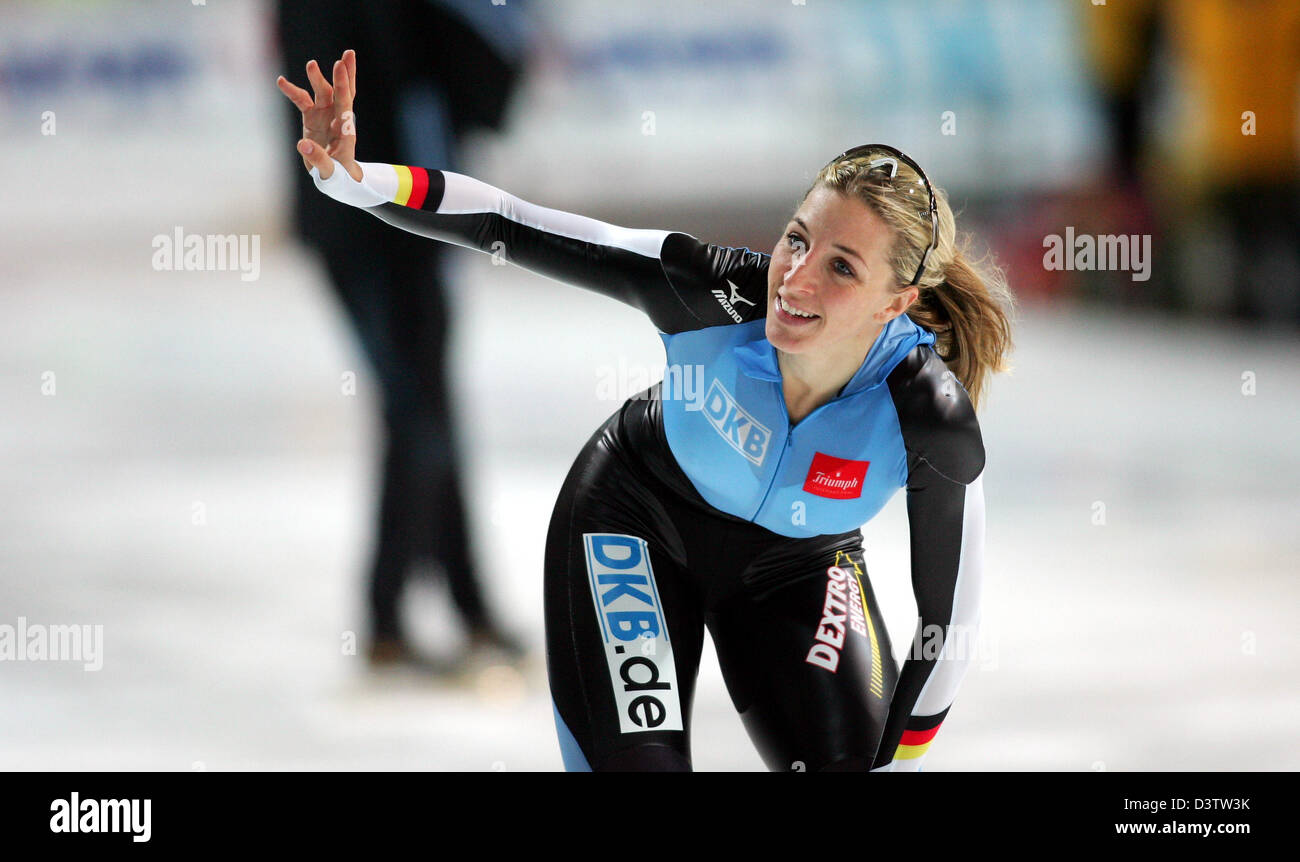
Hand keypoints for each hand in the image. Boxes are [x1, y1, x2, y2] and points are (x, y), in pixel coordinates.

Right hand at [275, 49, 359, 180]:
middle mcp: (337, 118)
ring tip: (311, 64)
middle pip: (342, 91)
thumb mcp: (330, 172)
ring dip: (317, 78)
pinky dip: (292, 91)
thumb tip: (303, 145)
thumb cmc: (337, 176)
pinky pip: (301, 100)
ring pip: (323, 91)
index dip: (343, 84)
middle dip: (344, 74)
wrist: (336, 177)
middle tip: (346, 55)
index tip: (340, 66)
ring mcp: (325, 115)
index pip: (346, 102)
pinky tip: (280, 81)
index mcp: (345, 129)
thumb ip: (319, 159)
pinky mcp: (312, 117)